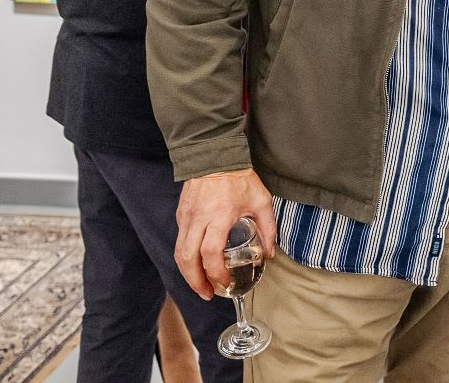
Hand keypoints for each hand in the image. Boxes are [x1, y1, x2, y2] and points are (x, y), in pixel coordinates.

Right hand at [175, 169, 275, 300]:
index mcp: (219, 216)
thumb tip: (269, 254)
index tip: (224, 284)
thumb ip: (267, 229)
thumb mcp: (261, 201)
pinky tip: (197, 262)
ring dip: (188, 273)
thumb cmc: (239, 177)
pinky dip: (186, 256)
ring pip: (179, 252)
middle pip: (187, 259)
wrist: (215, 153)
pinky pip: (180, 240)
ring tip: (201, 284)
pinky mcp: (181, 214)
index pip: (210, 254)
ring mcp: (186, 217)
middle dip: (196, 282)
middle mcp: (198, 219)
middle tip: (208, 294)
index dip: (215, 274)